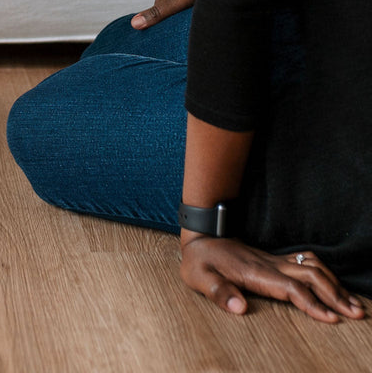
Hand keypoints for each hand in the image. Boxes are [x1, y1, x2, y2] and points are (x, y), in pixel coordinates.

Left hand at [181, 235, 365, 321]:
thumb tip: (239, 308)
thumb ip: (219, 293)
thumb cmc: (199, 262)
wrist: (199, 237)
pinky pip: (305, 263)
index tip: (332, 319)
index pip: (290, 288)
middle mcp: (269, 264)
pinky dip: (325, 274)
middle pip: (310, 276)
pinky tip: (334, 286)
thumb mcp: (200, 278)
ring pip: (311, 267)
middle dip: (335, 295)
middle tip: (356, 314)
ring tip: (354, 303)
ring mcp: (273, 260)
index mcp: (254, 272)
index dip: (312, 303)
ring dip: (334, 284)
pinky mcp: (273, 260)